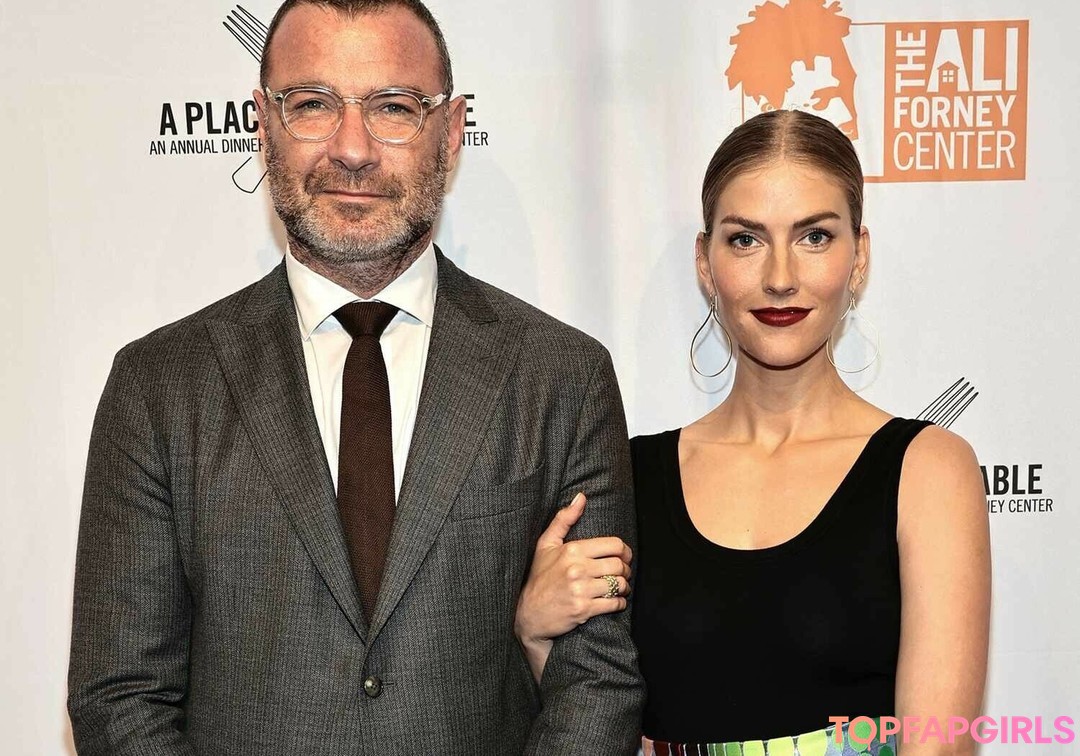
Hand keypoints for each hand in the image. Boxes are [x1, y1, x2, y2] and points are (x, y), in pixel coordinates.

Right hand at [514, 493, 632, 679]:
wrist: (528, 614)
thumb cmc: (539, 577)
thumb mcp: (546, 545)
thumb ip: (564, 519)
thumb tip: (581, 497)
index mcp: (572, 550)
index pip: (614, 545)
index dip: (625, 551)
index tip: (624, 557)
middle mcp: (577, 568)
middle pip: (619, 565)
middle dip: (626, 570)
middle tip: (623, 574)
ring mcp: (581, 590)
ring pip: (619, 584)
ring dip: (624, 587)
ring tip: (620, 588)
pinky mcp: (584, 610)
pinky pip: (614, 603)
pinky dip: (620, 603)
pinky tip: (615, 601)